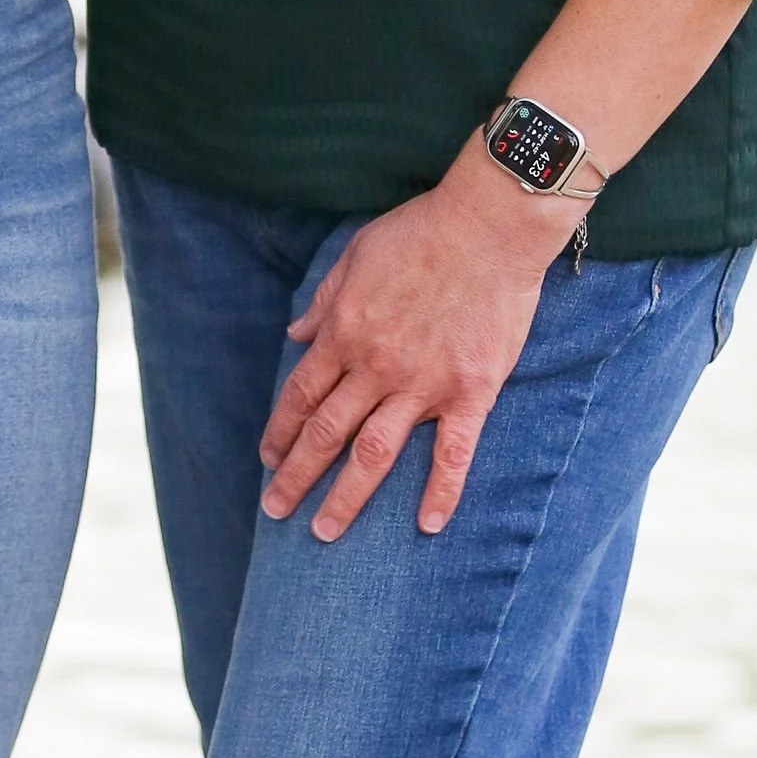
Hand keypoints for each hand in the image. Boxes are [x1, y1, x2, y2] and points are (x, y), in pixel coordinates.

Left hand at [262, 145, 574, 539]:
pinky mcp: (471, 391)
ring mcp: (423, 383)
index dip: (281, 431)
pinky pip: (453, 452)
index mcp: (345, 331)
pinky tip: (427, 525)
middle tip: (275, 510)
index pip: (302, 394)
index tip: (267, 459)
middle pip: (326, 433)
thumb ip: (324, 300)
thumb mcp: (356, 254)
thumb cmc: (421, 231)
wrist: (489, 226)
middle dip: (296, 475)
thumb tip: (295, 333)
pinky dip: (440, 491)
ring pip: (374, 453)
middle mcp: (376, 365)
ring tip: (324, 532)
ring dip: (346, 497)